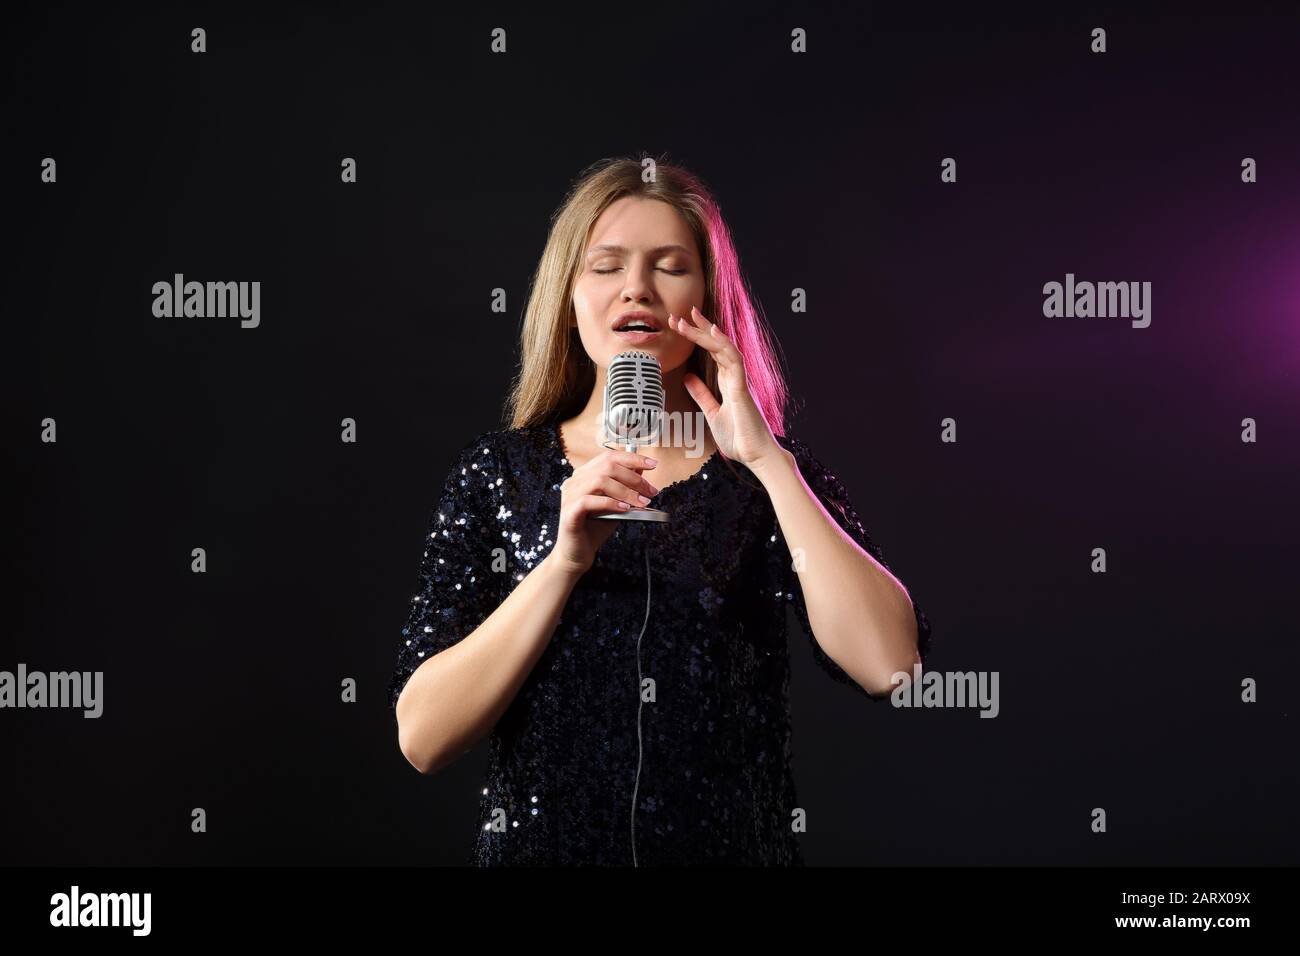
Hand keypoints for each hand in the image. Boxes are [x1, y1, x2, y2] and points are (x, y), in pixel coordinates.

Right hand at [549, 447, 660, 576]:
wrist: (577, 554)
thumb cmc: (595, 528)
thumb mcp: (616, 504)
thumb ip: (625, 487)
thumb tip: (642, 470)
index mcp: (584, 475)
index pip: (609, 457)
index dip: (632, 458)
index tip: (653, 465)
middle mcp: (574, 481)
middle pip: (607, 466)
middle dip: (634, 477)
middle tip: (651, 492)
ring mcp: (569, 496)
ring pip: (599, 481)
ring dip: (625, 491)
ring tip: (641, 503)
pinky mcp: (569, 512)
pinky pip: (589, 501)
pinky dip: (610, 503)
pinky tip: (624, 509)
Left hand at [670, 305, 784, 468]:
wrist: (756, 456)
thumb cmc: (739, 438)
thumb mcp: (713, 413)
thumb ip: (702, 395)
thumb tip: (688, 378)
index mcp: (729, 382)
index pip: (713, 353)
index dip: (699, 337)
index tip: (682, 324)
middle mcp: (736, 378)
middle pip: (717, 345)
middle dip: (700, 328)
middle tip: (681, 314)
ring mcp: (740, 382)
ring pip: (724, 349)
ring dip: (707, 332)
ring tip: (691, 317)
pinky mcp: (743, 390)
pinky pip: (735, 362)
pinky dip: (724, 346)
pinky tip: (714, 333)